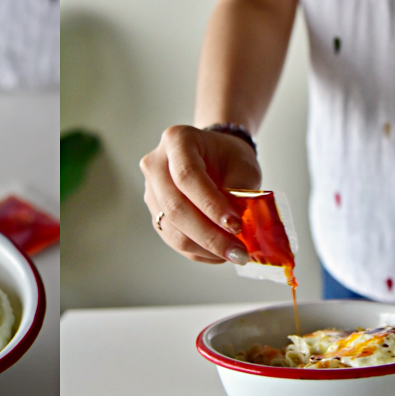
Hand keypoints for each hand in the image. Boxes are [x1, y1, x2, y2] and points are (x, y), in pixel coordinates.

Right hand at [140, 125, 261, 262]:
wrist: (214, 157)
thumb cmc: (228, 157)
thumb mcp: (243, 165)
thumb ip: (240, 191)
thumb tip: (235, 227)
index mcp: (177, 140)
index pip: (187, 176)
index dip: (210, 204)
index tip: (235, 225)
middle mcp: (156, 164)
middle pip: (175, 206)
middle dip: (209, 234)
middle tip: (238, 252)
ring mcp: (151, 191)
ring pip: (172, 229)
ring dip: (205, 247)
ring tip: (234, 254)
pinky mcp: (155, 213)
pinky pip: (173, 239)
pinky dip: (199, 251)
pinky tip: (220, 254)